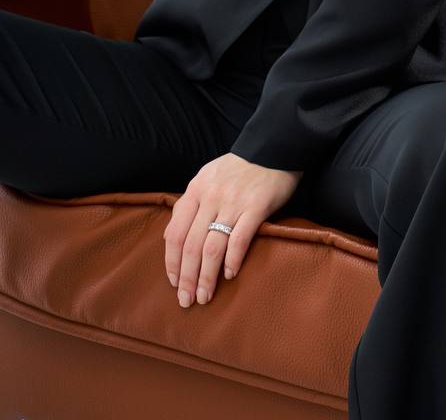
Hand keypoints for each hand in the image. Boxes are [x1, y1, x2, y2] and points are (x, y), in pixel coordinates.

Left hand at [163, 152, 302, 306]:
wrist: (273, 147)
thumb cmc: (239, 168)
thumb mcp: (207, 178)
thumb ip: (190, 205)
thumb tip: (170, 238)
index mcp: (195, 190)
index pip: (174, 233)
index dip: (171, 262)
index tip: (174, 283)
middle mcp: (210, 197)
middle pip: (191, 246)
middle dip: (187, 278)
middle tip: (187, 301)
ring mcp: (233, 202)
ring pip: (212, 248)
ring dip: (207, 277)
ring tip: (205, 296)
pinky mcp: (256, 207)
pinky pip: (239, 239)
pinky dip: (232, 260)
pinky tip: (229, 274)